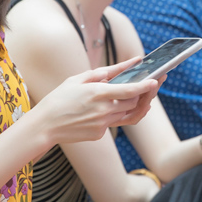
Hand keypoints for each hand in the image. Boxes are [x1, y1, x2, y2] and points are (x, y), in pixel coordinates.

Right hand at [36, 58, 159, 143]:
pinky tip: (110, 108)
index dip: (145, 86)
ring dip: (134, 105)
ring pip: (127, 115)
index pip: (130, 90)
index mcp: (98, 93)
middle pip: (133, 103)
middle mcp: (103, 110)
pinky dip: (115, 115)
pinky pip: (113, 123)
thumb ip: (102, 73)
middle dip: (143, 95)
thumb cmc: (59, 98)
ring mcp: (102, 124)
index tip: (156, 81)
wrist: (45, 125)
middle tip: (151, 85)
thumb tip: (119, 68)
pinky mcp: (99, 134)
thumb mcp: (77, 79)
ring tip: (140, 97)